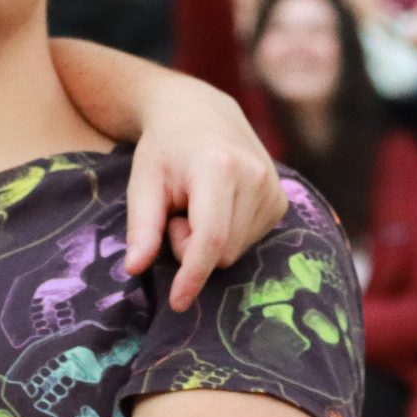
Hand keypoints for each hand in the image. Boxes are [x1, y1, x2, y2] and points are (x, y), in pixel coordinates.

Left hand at [123, 81, 288, 311]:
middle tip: (174, 215)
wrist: (199, 114)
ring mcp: (275, 189)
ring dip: (208, 242)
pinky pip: (249, 242)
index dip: (193, 275)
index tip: (178, 303)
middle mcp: (255, 178)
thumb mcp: (142, 183)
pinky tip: (216, 209)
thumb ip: (141, 227)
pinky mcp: (282, 201)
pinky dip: (226, 236)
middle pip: (221, 252)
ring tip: (194, 207)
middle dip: (190, 248)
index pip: (210, 238)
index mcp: (218, 168)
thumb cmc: (163, 151)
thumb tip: (135, 269)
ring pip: (236, 252)